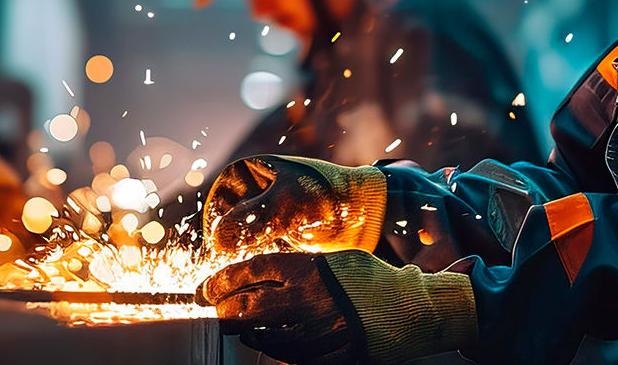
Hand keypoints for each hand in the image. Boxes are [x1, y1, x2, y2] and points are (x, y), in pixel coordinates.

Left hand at [200, 250, 477, 364]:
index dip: (223, 280)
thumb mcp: (330, 261)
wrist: (411, 308)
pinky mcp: (334, 356)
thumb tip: (254, 277)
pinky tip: (269, 343)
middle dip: (226, 309)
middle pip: (251, 306)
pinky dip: (277, 351)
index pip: (253, 270)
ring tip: (240, 328)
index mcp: (310, 267)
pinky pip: (293, 359)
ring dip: (249, 333)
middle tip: (216, 310)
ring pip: (267, 337)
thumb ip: (296, 268)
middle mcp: (312, 298)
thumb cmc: (365, 279)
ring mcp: (322, 330)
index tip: (207, 288)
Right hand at [203, 155, 386, 255]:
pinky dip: (256, 262)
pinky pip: (257, 250)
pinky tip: (261, 273)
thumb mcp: (288, 205)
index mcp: (251, 171)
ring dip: (240, 257)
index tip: (217, 250)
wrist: (364, 212)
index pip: (218, 200)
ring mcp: (266, 213)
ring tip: (244, 274)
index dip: (214, 224)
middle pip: (227, 221)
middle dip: (227, 245)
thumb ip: (252, 221)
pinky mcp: (277, 234)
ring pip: (240, 238)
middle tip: (228, 268)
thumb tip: (218, 239)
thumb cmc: (328, 196)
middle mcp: (254, 191)